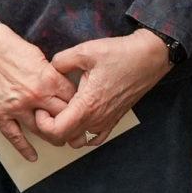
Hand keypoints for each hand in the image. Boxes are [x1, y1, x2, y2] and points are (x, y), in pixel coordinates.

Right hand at [0, 23, 75, 161]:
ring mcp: (17, 107)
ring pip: (42, 130)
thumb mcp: (37, 55)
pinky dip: (24, 149)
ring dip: (52, 137)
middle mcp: (36, 96)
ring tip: (59, 141)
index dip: (80, 105)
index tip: (82, 109)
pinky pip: (15, 137)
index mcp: (48, 78)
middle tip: (76, 129)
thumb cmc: (6, 47)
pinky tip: (32, 156)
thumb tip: (60, 83)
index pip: (73, 99)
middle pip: (62, 117)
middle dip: (71, 124)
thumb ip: (50, 72)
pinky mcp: (0, 115)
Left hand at [34, 31, 169, 146]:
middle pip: (63, 140)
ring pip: (77, 142)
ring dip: (66, 132)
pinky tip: (80, 120)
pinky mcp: (114, 120)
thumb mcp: (85, 51)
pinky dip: (83, 135)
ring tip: (62, 113)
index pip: (55, 131)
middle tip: (47, 109)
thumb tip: (49, 68)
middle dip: (49, 128)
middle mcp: (97, 119)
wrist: (149, 57)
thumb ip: (60, 61)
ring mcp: (107, 122)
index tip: (42, 106)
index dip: (42, 122)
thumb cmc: (120, 54)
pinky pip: (94, 139)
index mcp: (87, 105)